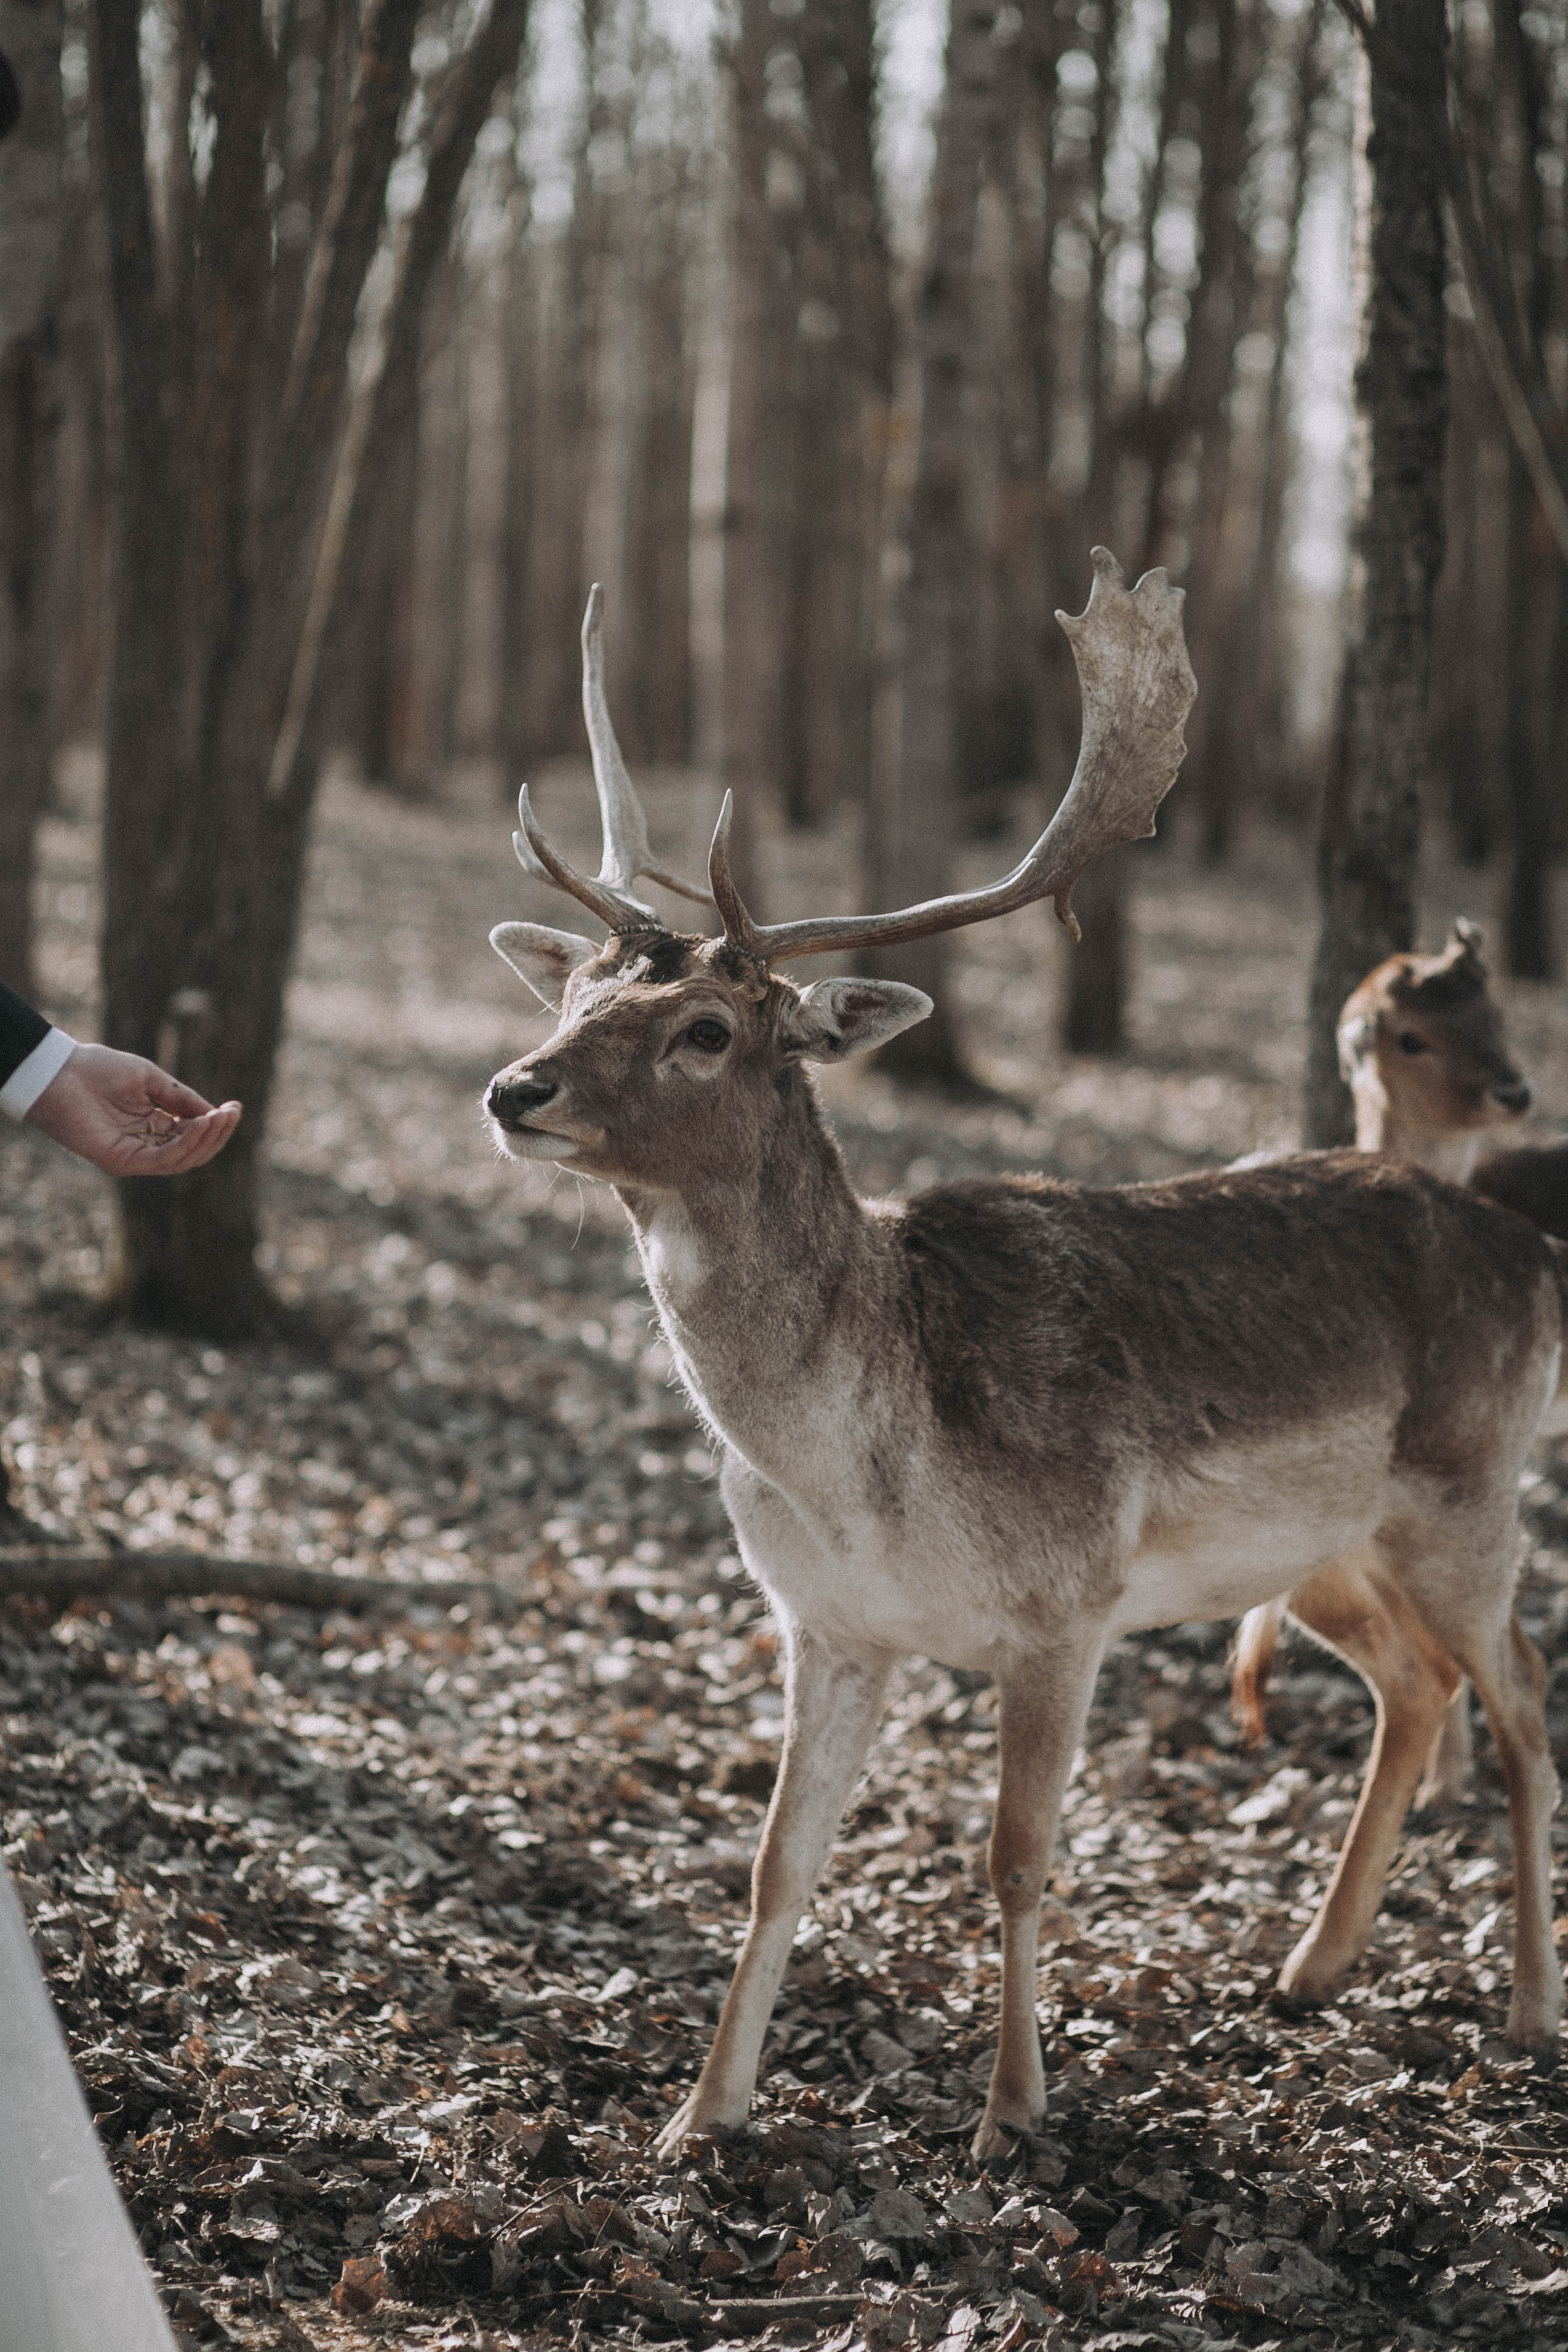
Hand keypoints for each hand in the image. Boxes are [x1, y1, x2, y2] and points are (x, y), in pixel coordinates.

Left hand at [25, 1045, 241, 1175]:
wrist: (59, 1072)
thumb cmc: (98, 1069)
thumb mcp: (150, 1078)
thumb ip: (180, 1098)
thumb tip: (213, 1114)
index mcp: (152, 1125)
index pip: (192, 1135)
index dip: (215, 1124)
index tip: (234, 1108)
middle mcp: (145, 1144)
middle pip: (192, 1152)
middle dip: (216, 1134)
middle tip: (231, 1114)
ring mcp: (133, 1156)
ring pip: (182, 1160)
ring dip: (205, 1140)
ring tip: (218, 1118)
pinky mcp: (122, 1162)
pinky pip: (162, 1160)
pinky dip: (185, 1144)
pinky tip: (199, 1124)